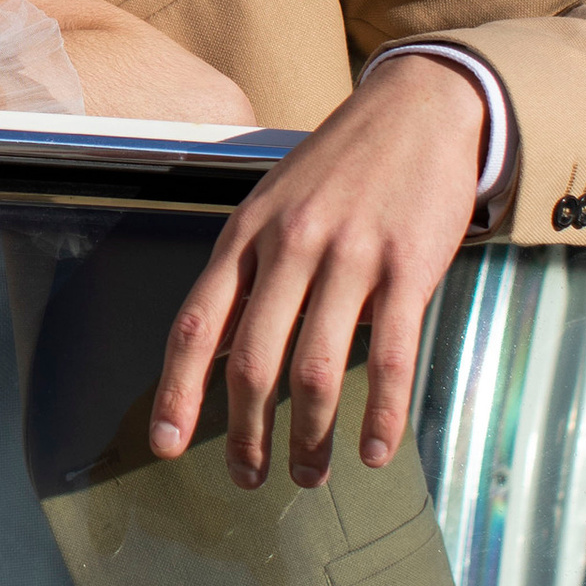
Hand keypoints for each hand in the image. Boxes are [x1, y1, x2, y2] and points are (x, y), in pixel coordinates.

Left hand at [148, 53, 487, 491]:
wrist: (418, 107)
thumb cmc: (341, 163)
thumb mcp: (276, 201)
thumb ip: (252, 270)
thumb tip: (228, 351)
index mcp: (248, 232)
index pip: (198, 322)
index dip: (178, 390)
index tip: (166, 444)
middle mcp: (291, 246)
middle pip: (253, 359)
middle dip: (245, 432)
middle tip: (249, 477)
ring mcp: (351, 256)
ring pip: (317, 369)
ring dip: (310, 437)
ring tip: (309, 475)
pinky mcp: (408, 267)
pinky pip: (392, 357)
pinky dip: (381, 414)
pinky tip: (375, 452)